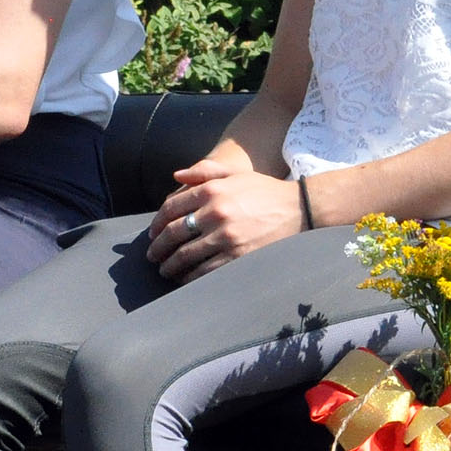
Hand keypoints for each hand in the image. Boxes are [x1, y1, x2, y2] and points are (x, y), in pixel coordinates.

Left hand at [145, 161, 307, 282]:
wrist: (298, 209)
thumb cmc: (264, 191)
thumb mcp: (235, 174)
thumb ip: (204, 171)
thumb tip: (176, 176)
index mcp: (211, 190)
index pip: (171, 208)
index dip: (157, 223)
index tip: (152, 233)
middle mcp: (215, 212)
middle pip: (174, 233)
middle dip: (158, 247)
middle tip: (152, 256)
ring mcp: (226, 236)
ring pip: (185, 255)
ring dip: (170, 266)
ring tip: (165, 270)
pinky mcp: (237, 256)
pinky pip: (204, 271)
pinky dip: (189, 277)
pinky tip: (185, 279)